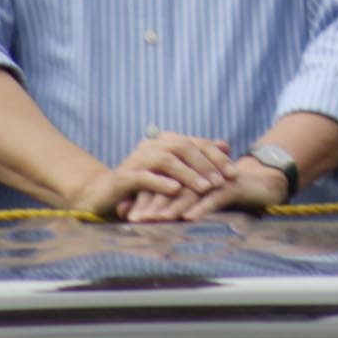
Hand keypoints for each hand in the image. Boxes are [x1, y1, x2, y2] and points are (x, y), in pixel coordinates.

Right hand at [67, 133, 236, 217]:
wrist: (104, 195)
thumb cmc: (144, 186)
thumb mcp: (173, 173)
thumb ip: (197, 159)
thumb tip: (226, 145)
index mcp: (163, 143)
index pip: (194, 142)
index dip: (215, 155)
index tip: (233, 172)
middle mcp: (150, 147)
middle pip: (182, 146)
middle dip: (204, 163)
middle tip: (221, 180)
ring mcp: (136, 160)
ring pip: (166, 160)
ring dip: (187, 173)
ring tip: (204, 187)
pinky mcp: (124, 177)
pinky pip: (144, 177)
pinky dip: (161, 183)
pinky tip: (176, 190)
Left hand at [124, 154, 291, 222]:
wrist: (261, 185)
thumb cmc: (225, 194)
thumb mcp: (197, 199)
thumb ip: (172, 204)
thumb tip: (137, 213)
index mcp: (188, 172)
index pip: (162, 184)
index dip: (144, 198)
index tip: (127, 215)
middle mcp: (199, 172)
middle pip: (171, 186)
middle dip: (152, 203)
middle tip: (135, 218)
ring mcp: (215, 177)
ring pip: (189, 191)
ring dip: (172, 206)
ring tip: (156, 219)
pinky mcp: (231, 185)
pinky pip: (214, 197)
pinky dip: (201, 207)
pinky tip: (189, 218)